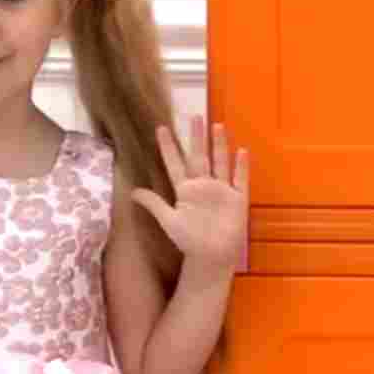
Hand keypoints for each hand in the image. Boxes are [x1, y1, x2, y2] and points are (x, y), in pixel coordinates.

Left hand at [134, 120, 249, 274]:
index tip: (161, 128)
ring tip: (217, 125)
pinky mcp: (238, 199)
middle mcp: (203, 185)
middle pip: (199, 156)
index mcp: (185, 189)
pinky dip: (241, 166)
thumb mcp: (168, 220)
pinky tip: (242, 150)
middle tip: (194, 116)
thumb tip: (131, 192)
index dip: (168, 147)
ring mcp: (222, 190)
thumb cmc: (188, 241)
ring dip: (219, 145)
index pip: (175, 163)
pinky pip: (240, 179)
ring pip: (220, 162)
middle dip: (196, 137)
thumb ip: (154, 203)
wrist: (211, 257)